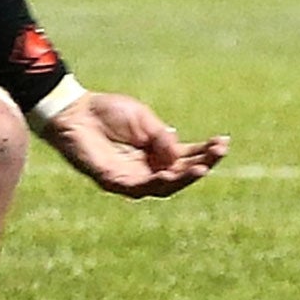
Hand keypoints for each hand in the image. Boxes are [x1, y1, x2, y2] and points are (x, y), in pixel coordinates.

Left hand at [40, 91, 228, 198]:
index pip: (187, 156)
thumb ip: (161, 138)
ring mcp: (131, 177)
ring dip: (184, 177)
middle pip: (180, 174)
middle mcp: (147, 167)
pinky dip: (157, 182)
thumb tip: (179, 156)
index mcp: (156, 151)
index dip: (205, 152)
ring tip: (201, 167)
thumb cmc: (107, 112)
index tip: (223, 142)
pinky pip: (140, 187)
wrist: (76, 112)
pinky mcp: (114, 182)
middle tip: (218, 153)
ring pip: (164, 186)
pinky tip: (171, 172)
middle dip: (201, 164)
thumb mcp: (143, 120)